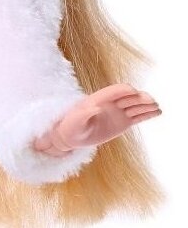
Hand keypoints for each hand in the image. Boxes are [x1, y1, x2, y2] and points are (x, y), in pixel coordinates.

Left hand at [32, 83, 161, 155]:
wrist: (71, 137)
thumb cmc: (70, 127)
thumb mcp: (74, 122)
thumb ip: (83, 114)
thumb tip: (94, 107)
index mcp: (99, 99)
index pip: (114, 91)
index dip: (124, 90)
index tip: (133, 92)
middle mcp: (111, 103)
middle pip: (128, 98)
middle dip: (139, 98)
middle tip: (151, 101)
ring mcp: (119, 112)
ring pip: (135, 106)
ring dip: (146, 105)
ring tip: (157, 107)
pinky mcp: (123, 122)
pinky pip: (138, 116)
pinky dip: (147, 114)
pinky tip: (157, 112)